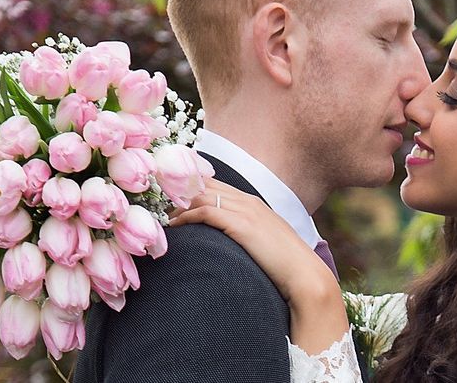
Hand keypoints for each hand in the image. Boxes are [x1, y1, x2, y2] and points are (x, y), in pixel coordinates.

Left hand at [169, 178, 339, 305]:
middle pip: (204, 183)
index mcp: (253, 202)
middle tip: (152, 200)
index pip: (213, 183)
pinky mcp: (242, 224)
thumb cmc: (284, 265)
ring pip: (201, 194)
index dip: (188, 186)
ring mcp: (246, 210)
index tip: (165, 196)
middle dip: (176, 189)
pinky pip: (205, 212)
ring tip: (155, 214)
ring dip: (175, 203)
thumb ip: (246, 236)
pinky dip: (185, 216)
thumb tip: (226, 245)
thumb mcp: (263, 244)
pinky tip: (172, 226)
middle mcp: (248, 200)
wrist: (304, 275)